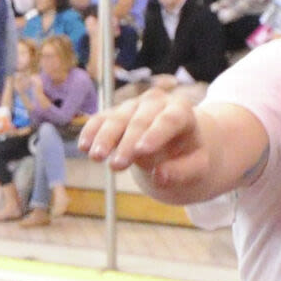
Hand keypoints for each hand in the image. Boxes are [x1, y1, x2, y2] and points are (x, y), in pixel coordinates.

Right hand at [78, 91, 210, 190]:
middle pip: (140, 120)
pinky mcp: (115, 114)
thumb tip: (160, 176)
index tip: (142, 150)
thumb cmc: (188, 155)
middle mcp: (156, 103)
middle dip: (126, 143)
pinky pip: (101, 119)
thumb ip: (182, 172)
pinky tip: (84, 146)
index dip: (155, 134)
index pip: (170, 119)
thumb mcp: (197, 167)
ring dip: (105, 137)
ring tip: (96, 157)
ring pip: (117, 117)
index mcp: (182, 111)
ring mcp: (133, 106)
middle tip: (116, 166)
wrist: (176, 142)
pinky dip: (91, 131)